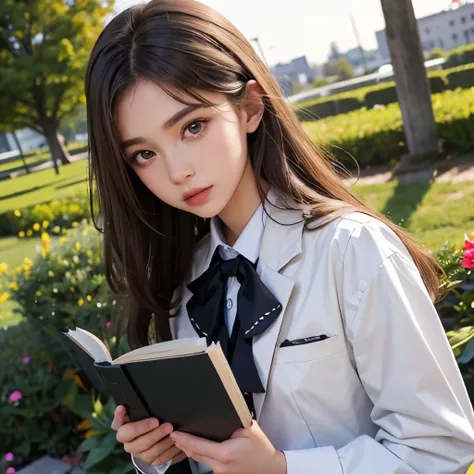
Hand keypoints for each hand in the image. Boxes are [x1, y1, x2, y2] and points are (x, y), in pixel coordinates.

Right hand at [111, 405, 186, 466]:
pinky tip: (177, 444)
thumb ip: (126, 411)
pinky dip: (170, 452)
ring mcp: (140, 455)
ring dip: (165, 443)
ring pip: (152, 453)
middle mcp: (130, 446)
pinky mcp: (150, 462)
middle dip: (157, 434)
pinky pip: (161, 459)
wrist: (144, 435)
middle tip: (169, 426)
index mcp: (123, 434)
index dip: (141, 427)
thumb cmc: (138, 420)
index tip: (155, 421)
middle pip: (142, 443)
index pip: (127, 432)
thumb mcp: (132, 414)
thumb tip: (121, 408)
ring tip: (174, 434)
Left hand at [170, 420, 286, 473]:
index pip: (198, 445)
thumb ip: (232, 422)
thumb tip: (220, 413)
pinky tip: (193, 449)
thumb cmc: (261, 448)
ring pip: (198, 460)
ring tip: (179, 440)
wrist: (270, 468)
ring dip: (188, 450)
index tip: (175, 433)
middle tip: (172, 434)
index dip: (184, 439)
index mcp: (225, 453)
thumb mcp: (248, 429)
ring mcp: (220, 472)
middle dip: (182, 444)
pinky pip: (206, 464)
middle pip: (194, 454)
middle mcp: (220, 466)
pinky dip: (197, 455)